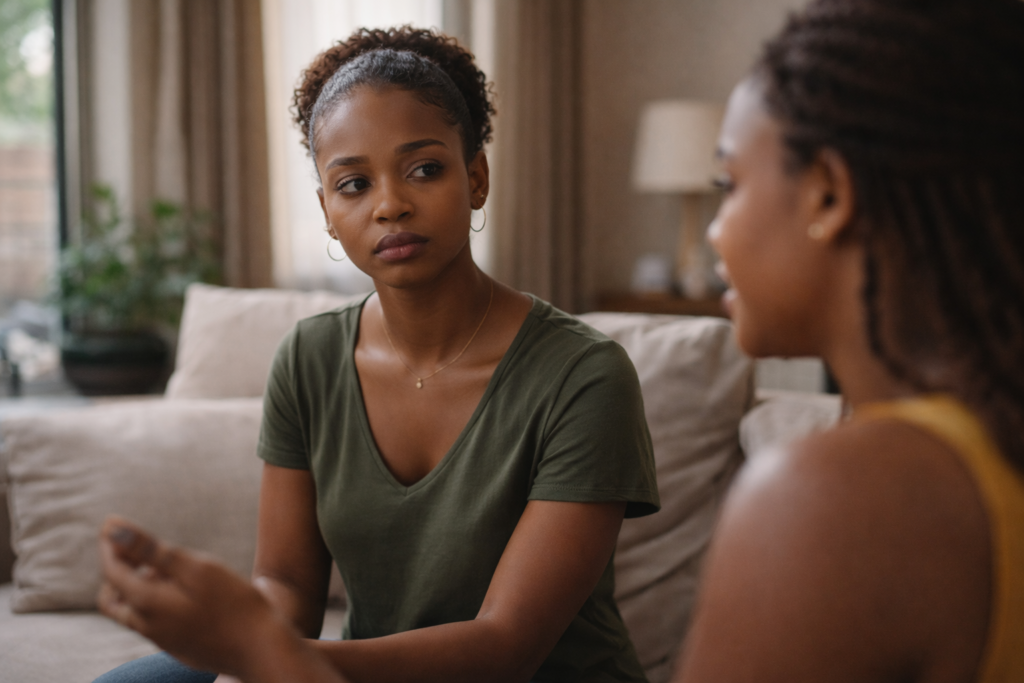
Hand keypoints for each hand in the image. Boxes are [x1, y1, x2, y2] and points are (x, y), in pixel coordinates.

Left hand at [97, 515, 284, 677]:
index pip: (112, 571)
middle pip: (113, 597)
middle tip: (132, 547)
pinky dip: (153, 602)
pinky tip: (182, 592)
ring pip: (132, 612)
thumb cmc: (233, 603)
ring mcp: (163, 641)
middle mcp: (147, 626)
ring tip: (161, 568)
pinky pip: (152, 623)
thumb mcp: (195, 567)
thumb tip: (111, 528)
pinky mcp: (179, 649)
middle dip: (117, 569)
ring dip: (135, 587)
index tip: (111, 523)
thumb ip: (150, 549)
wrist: (261, 650)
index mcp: (147, 603)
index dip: (110, 546)